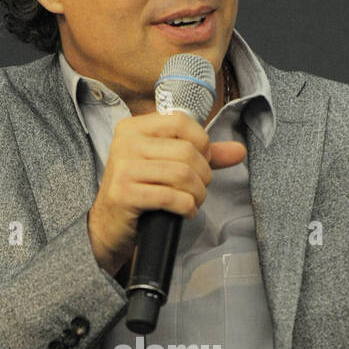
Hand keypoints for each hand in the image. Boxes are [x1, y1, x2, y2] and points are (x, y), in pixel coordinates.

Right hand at [87, 110, 246, 275]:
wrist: (109, 227)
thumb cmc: (141, 191)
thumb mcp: (167, 165)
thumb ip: (202, 154)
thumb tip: (239, 150)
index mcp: (134, 128)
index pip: (182, 122)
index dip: (202, 143)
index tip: (201, 162)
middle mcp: (125, 143)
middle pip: (186, 151)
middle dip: (203, 174)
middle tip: (198, 188)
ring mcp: (123, 168)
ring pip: (182, 174)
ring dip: (197, 193)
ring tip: (193, 201)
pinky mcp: (124, 194)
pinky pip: (171, 197)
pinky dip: (186, 207)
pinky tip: (185, 212)